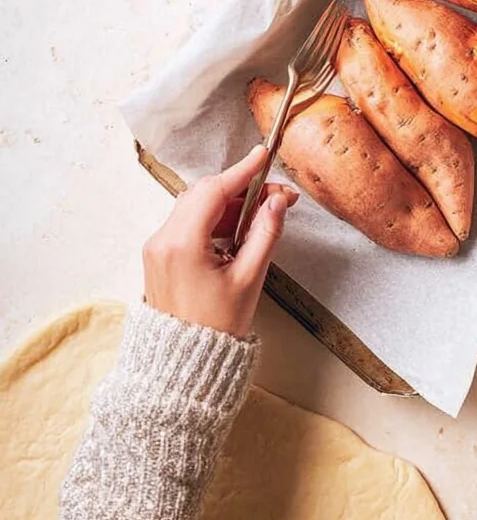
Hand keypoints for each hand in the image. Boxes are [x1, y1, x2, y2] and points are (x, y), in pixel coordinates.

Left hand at [143, 146, 297, 337]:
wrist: (184, 363)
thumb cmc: (216, 327)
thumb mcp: (250, 278)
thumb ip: (266, 233)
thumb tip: (277, 202)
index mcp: (182, 244)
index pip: (214, 190)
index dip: (242, 170)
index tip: (262, 156)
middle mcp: (162, 240)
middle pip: (203, 194)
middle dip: (241, 188)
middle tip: (276, 197)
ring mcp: (157, 247)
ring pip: (195, 207)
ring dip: (229, 204)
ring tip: (262, 216)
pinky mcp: (159, 255)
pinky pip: (188, 224)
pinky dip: (214, 220)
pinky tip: (238, 230)